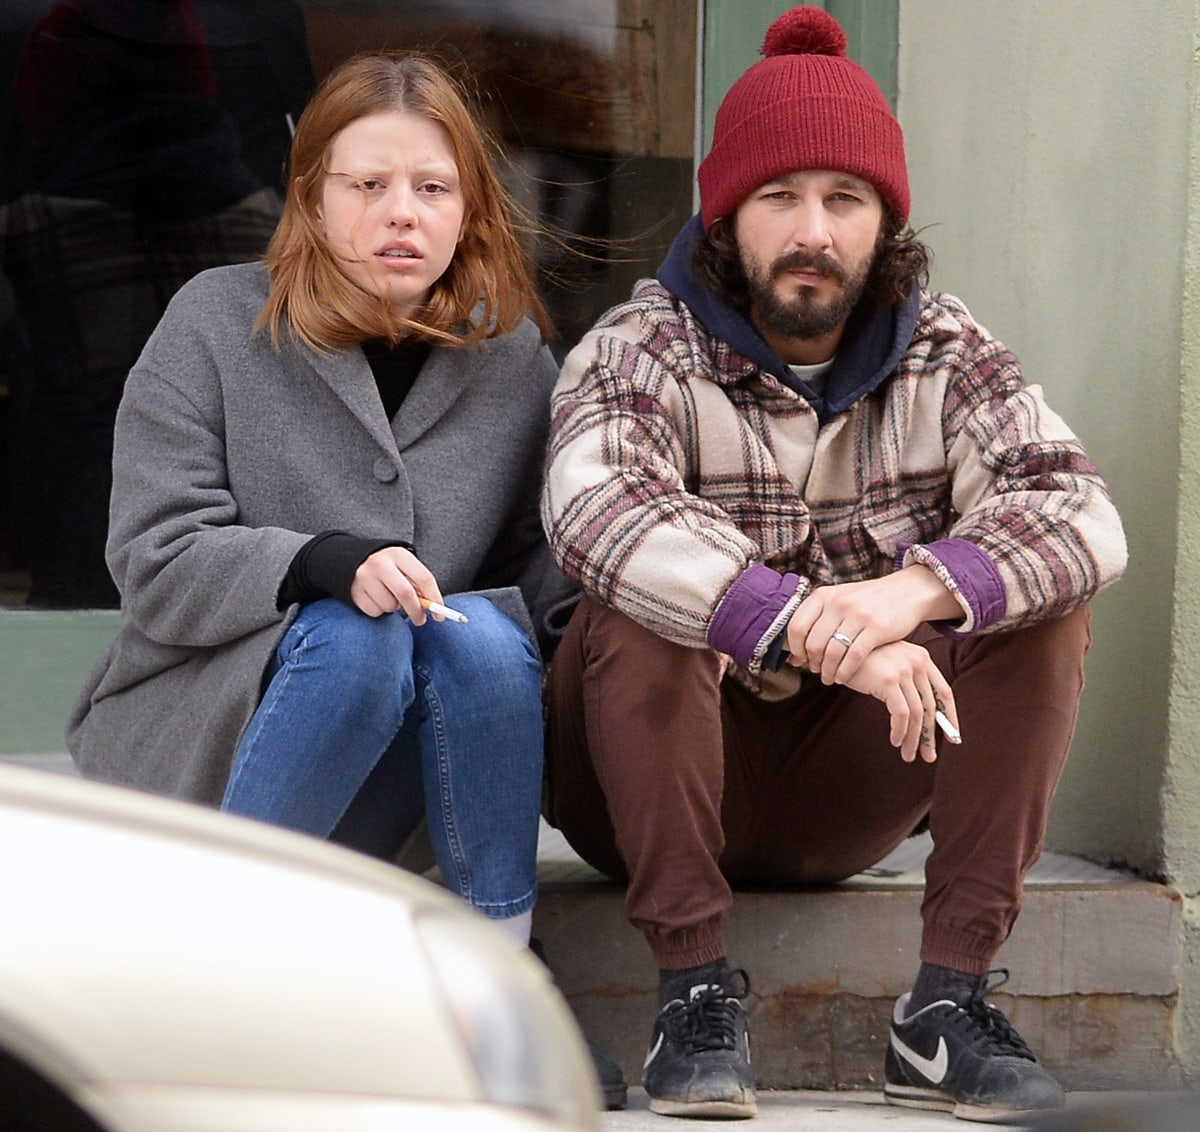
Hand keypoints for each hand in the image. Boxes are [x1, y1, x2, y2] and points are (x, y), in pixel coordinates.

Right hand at [349, 546, 444, 621]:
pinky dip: (379, 611)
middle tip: (420, 620)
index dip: (434, 598)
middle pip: (406, 593)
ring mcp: (365, 577)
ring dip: (394, 608)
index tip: (439, 614)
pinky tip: (376, 599)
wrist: (354, 560)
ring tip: (390, 597)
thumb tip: (433, 607)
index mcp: (399, 554)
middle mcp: (380, 563)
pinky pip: (374, 611)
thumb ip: (418, 583)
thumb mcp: (403, 566)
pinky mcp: (354, 591)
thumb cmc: (389, 567)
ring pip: (389, 606)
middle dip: (416, 611)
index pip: (423, 578)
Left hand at [786, 566, 961, 685]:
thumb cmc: (868, 601)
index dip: (794, 648)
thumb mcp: (839, 601)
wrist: (906, 591)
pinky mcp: (877, 628)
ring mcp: (858, 614)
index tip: (800, 659)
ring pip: (832, 652)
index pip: (796, 626)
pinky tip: (844, 677)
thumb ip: (816, 624)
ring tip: (830, 678)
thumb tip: (793, 658)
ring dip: (828, 670)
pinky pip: (854, 656)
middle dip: (812, 662)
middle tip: (817, 671)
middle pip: (813, 642)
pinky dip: (845, 671)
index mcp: (824, 595)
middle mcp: (838, 603)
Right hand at [810, 638, 957, 762]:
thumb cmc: (860, 658)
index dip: (950, 717)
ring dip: (913, 739)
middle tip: (928, 755)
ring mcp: (903, 670)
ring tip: (908, 754)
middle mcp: (917, 662)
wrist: (836, 644)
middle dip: (929, 735)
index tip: (952, 737)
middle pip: (931, 706)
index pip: (944, 692)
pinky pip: (901, 714)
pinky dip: (900, 731)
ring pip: (917, 713)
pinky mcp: (888, 679)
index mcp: (921, 658)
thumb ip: (907, 682)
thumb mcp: (889, 665)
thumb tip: (923, 717)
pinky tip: (895, 741)